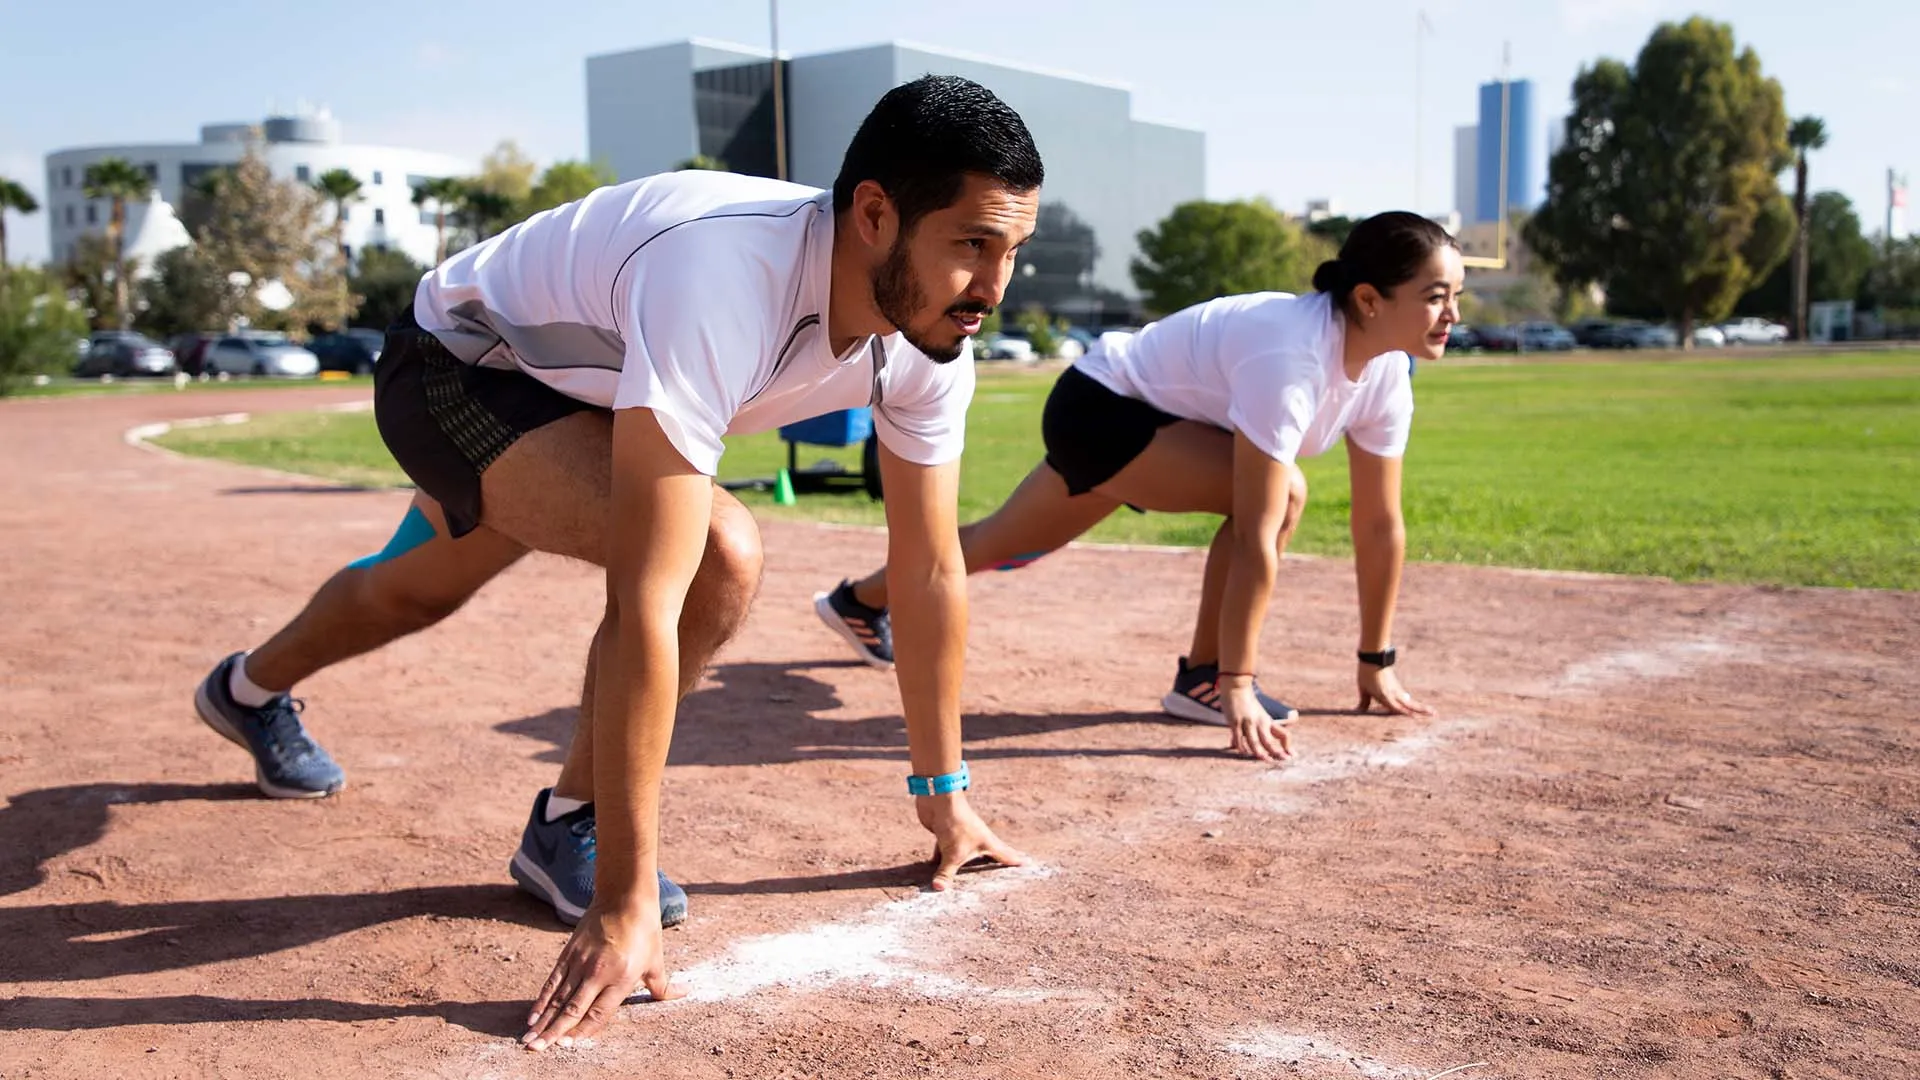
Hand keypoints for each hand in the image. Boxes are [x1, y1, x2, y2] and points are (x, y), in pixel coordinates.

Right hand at [522, 896, 681, 1051]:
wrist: (624, 896)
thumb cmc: (644, 930)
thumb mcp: (656, 960)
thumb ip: (662, 986)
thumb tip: (684, 994)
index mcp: (622, 978)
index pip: (599, 1013)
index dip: (581, 1032)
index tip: (566, 1046)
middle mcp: (599, 972)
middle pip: (573, 1009)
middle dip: (554, 1032)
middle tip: (537, 1049)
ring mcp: (581, 962)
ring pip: (558, 998)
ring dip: (543, 1021)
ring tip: (529, 1039)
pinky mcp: (569, 952)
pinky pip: (553, 981)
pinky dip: (542, 999)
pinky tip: (533, 1015)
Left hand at [915, 791, 1027, 890]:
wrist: (939, 799)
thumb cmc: (955, 825)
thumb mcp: (952, 854)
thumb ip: (946, 873)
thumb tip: (938, 888)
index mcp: (987, 842)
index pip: (1005, 854)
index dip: (1015, 860)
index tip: (1027, 863)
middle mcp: (976, 839)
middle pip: (987, 855)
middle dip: (993, 864)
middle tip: (1002, 871)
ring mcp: (961, 836)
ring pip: (964, 855)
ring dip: (963, 865)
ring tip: (967, 877)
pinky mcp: (946, 834)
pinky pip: (944, 852)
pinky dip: (940, 861)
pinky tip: (934, 870)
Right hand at [1221, 681, 1292, 761]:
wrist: (1237, 687)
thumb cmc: (1246, 702)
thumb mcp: (1256, 715)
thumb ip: (1252, 730)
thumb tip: (1245, 742)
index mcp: (1267, 721)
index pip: (1283, 734)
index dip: (1287, 746)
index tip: (1291, 756)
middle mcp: (1260, 723)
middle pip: (1269, 742)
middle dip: (1275, 753)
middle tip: (1279, 761)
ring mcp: (1247, 723)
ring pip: (1255, 742)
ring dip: (1259, 753)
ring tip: (1264, 759)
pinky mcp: (1235, 722)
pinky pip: (1239, 738)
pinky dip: (1241, 747)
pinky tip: (1242, 752)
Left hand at [1356, 663, 1434, 716]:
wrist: (1374, 658)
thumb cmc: (1366, 674)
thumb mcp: (1363, 689)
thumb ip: (1363, 702)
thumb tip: (1358, 711)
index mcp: (1386, 696)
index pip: (1398, 709)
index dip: (1408, 714)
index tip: (1418, 719)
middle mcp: (1394, 694)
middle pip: (1411, 705)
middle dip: (1422, 710)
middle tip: (1435, 714)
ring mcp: (1397, 690)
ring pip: (1410, 701)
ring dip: (1420, 707)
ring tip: (1432, 712)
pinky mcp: (1396, 686)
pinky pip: (1405, 698)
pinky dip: (1411, 703)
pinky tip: (1415, 706)